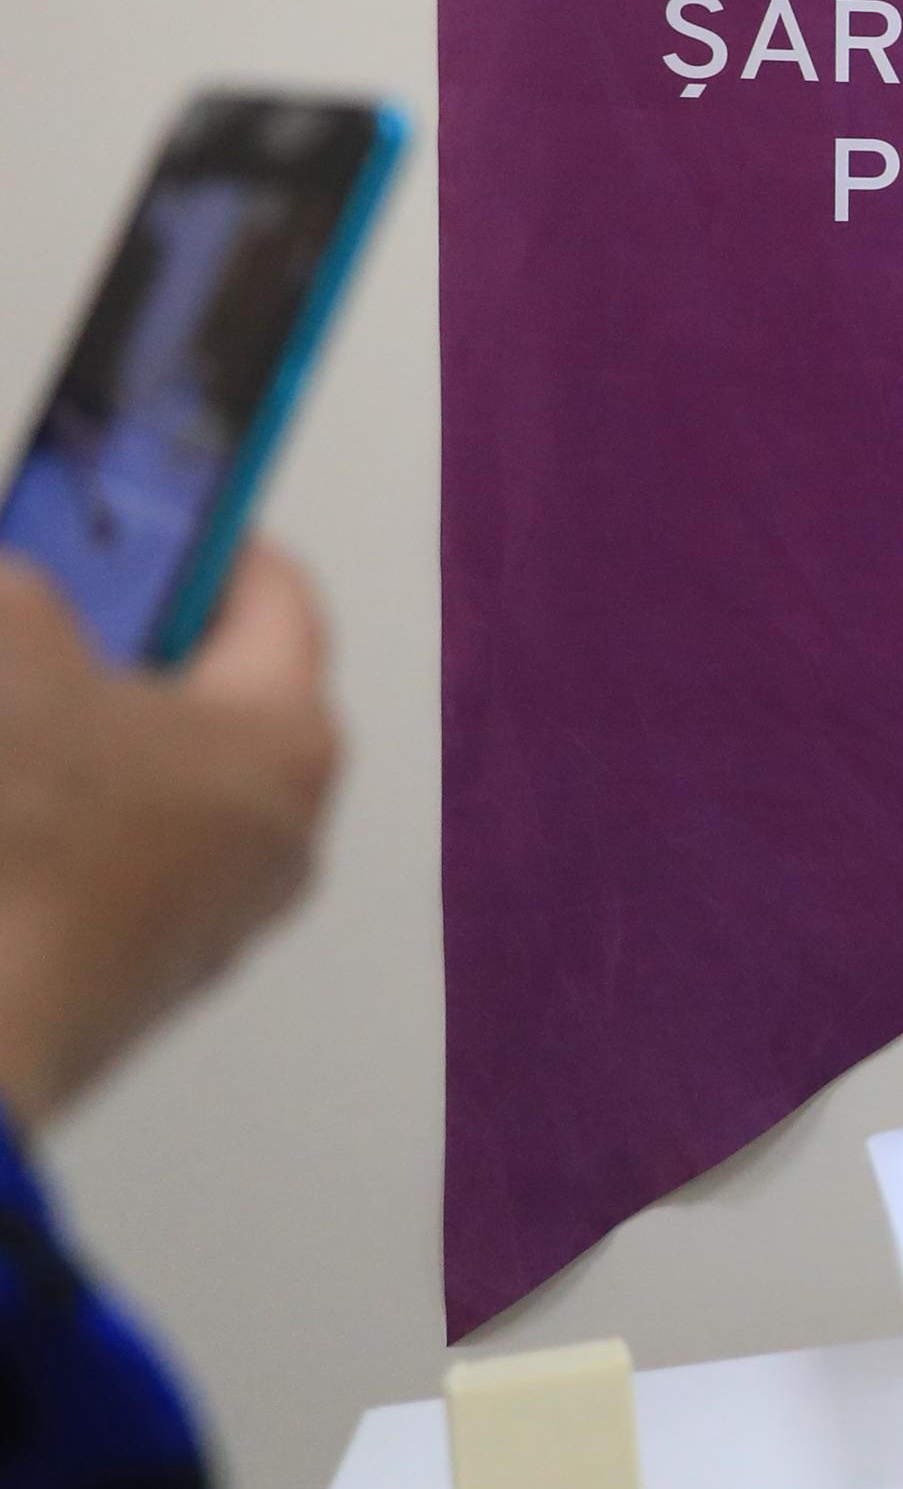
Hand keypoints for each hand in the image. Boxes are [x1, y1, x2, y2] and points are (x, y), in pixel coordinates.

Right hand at [0, 548, 341, 1130]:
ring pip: (152, 786)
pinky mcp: (138, 976)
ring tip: (14, 706)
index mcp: (289, 734)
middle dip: (120, 646)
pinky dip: (50, 823)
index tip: (146, 512)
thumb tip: (27, 586)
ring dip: (73, 738)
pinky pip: (104, 863)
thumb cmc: (25, 832)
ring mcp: (214, 914)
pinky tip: (6, 814)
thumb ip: (27, 593)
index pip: (275, 596)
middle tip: (50, 611)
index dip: (202, 540)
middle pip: (211, 695)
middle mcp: (281, 827)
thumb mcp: (12, 652)